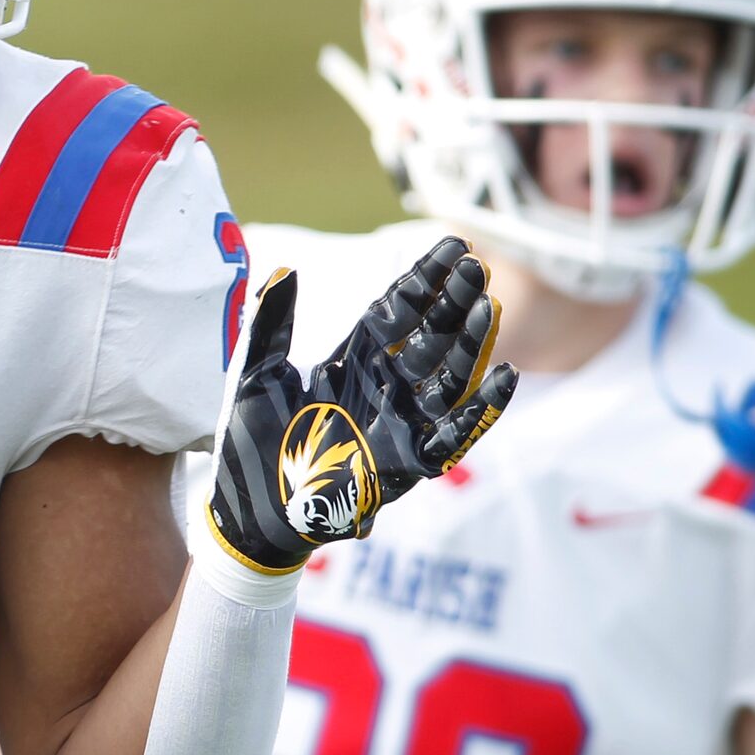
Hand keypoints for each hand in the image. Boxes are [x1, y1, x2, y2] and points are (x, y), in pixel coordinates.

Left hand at [207, 236, 515, 574]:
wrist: (249, 508)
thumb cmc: (251, 444)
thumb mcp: (255, 373)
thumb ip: (270, 323)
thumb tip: (284, 270)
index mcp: (353, 361)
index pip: (399, 311)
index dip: (426, 279)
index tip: (454, 245)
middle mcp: (384, 387)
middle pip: (430, 336)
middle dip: (454, 301)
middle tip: (478, 265)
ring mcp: (400, 423)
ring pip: (448, 377)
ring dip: (470, 344)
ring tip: (490, 306)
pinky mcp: (407, 462)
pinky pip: (454, 434)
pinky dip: (481, 409)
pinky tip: (505, 376)